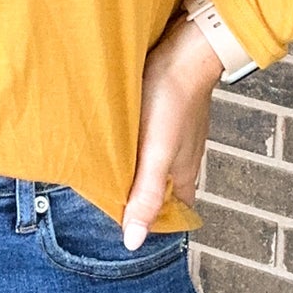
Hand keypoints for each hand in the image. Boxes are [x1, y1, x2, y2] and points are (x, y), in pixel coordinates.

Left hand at [120, 15, 222, 250]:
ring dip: (137, 173)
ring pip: (158, 164)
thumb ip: (146, 194)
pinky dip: (138, 148)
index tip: (128, 232)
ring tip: (107, 175)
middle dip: (142, 200)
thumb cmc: (170, 100)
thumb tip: (134, 240)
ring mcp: (179, 135)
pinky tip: (121, 142)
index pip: (173, 213)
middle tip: (109, 204)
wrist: (185, 51)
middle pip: (164, 190)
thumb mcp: (156, 153)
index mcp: (184, 174)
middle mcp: (184, 159)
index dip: (154, 224)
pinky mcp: (169, 113)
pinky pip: (154, 140)